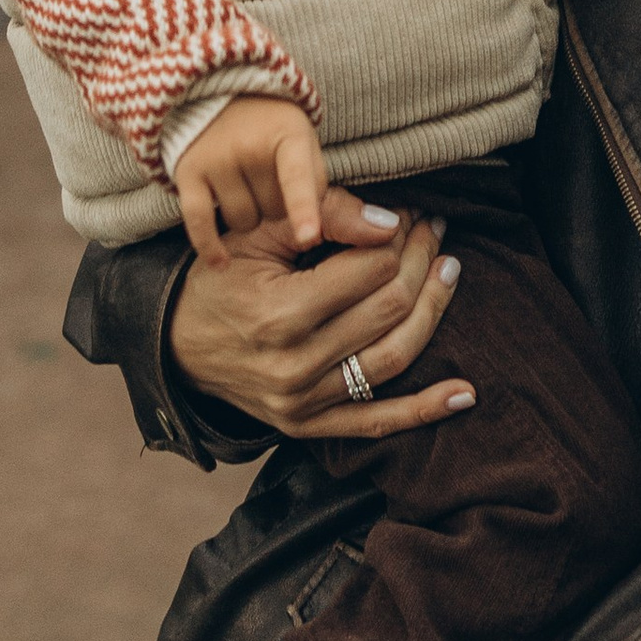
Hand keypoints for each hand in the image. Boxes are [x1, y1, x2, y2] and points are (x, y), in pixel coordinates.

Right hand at [164, 186, 471, 442]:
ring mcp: (301, 402)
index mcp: (278, 313)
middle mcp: (293, 365)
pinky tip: (465, 394)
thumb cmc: (220, 279)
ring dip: (433, 311)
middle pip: (389, 309)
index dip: (400, 235)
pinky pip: (375, 423)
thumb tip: (391, 220)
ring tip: (450, 272)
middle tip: (434, 231)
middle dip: (421, 261)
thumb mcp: (258, 235)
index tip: (410, 213)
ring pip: (393, 357)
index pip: (369, 270)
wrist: (175, 344)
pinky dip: (424, 411)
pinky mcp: (307, 426)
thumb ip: (323, 219)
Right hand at [174, 96, 329, 264]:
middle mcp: (248, 144)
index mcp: (287, 133)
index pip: (297, 179)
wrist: (219, 95)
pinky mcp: (187, 172)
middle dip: (279, 208)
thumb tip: (357, 233)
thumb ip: (326, 191)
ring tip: (249, 190)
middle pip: (275, 211)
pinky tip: (220, 263)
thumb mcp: (305, 145)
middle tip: (272, 182)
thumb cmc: (273, 130)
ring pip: (244, 222)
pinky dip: (210, 246)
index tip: (309, 238)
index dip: (304, 210)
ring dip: (251, 218)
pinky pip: (199, 223)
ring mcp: (215, 158)